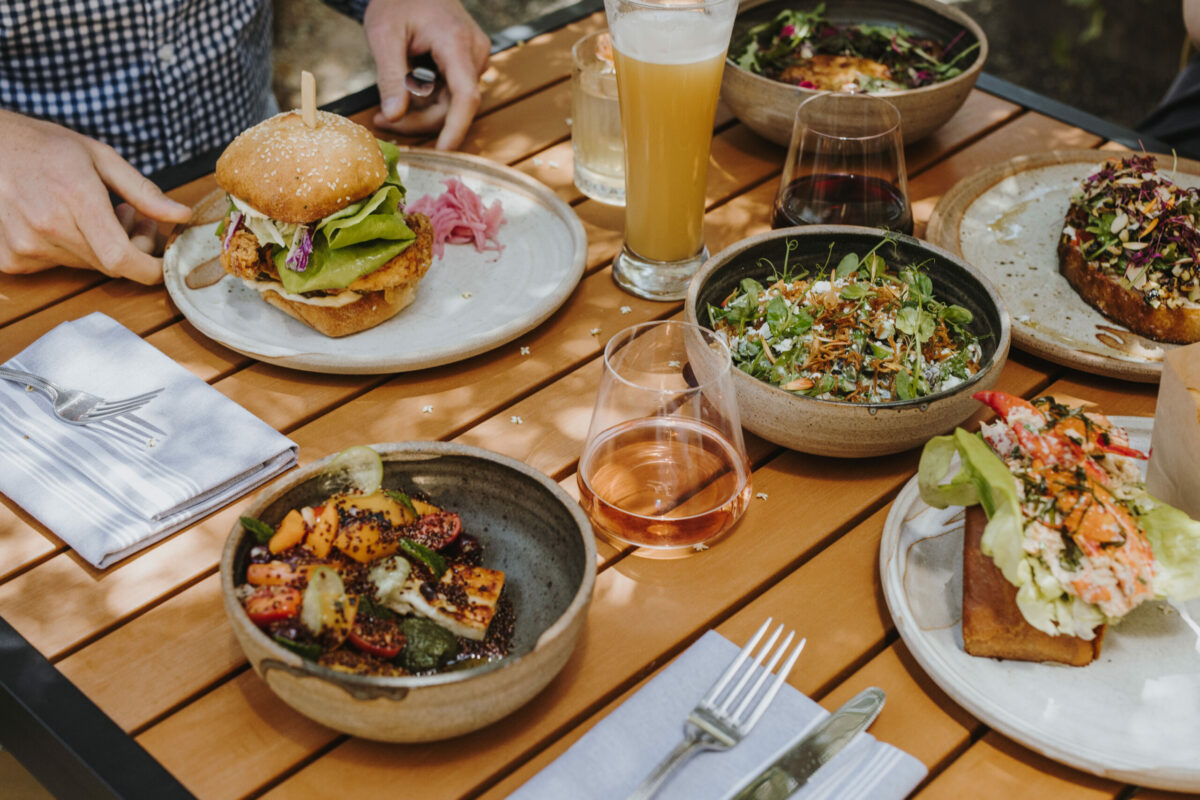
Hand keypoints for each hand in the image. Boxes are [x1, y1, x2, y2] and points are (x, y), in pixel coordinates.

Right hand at [0, 110, 192, 283]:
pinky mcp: (9, 258)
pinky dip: (69, 250)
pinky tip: (63, 222)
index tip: (163, 262)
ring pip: (85, 265)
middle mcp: (47, 227)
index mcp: (75, 198)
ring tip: (95, 212)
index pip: (122, 258)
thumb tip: (182, 216)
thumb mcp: (100, 157)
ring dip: (101, 248)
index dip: (150, 269)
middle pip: (110, 264)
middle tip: (132, 215)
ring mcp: (25, 246)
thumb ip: (144, 191)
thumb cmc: (44, 146)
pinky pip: (55, 266)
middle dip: (132, 247)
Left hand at [364, 0, 490, 150]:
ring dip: (421, 112)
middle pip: (454, 106)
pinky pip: (450, 94)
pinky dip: (427, 100)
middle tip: (381, 121)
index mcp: (457, 42)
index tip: (443, 153)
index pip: (466, 96)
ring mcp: (474, 59)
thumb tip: (394, 116)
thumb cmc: (396, 2)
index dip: (456, 128)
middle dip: (419, 120)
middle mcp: (474, 53)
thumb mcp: (383, 35)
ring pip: (451, 104)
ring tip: (387, 108)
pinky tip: (406, 90)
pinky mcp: (468, 64)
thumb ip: (390, 76)